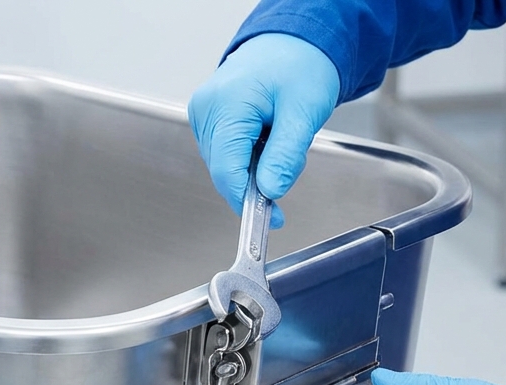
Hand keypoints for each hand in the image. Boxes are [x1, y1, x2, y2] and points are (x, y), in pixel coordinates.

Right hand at [188, 33, 340, 225]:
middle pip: (224, 171)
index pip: (226, 171)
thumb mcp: (303, 112)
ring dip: (255, 168)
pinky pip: (225, 153)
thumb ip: (285, 156)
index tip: (271, 220)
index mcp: (225, 105)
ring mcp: (202, 114)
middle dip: (258, 181)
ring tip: (281, 139)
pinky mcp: (207, 119)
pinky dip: (248, 157)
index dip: (247, 201)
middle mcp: (205, 110)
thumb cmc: (299, 66)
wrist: (292, 43)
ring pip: (225, 166)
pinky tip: (267, 138)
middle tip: (290, 166)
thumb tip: (270, 191)